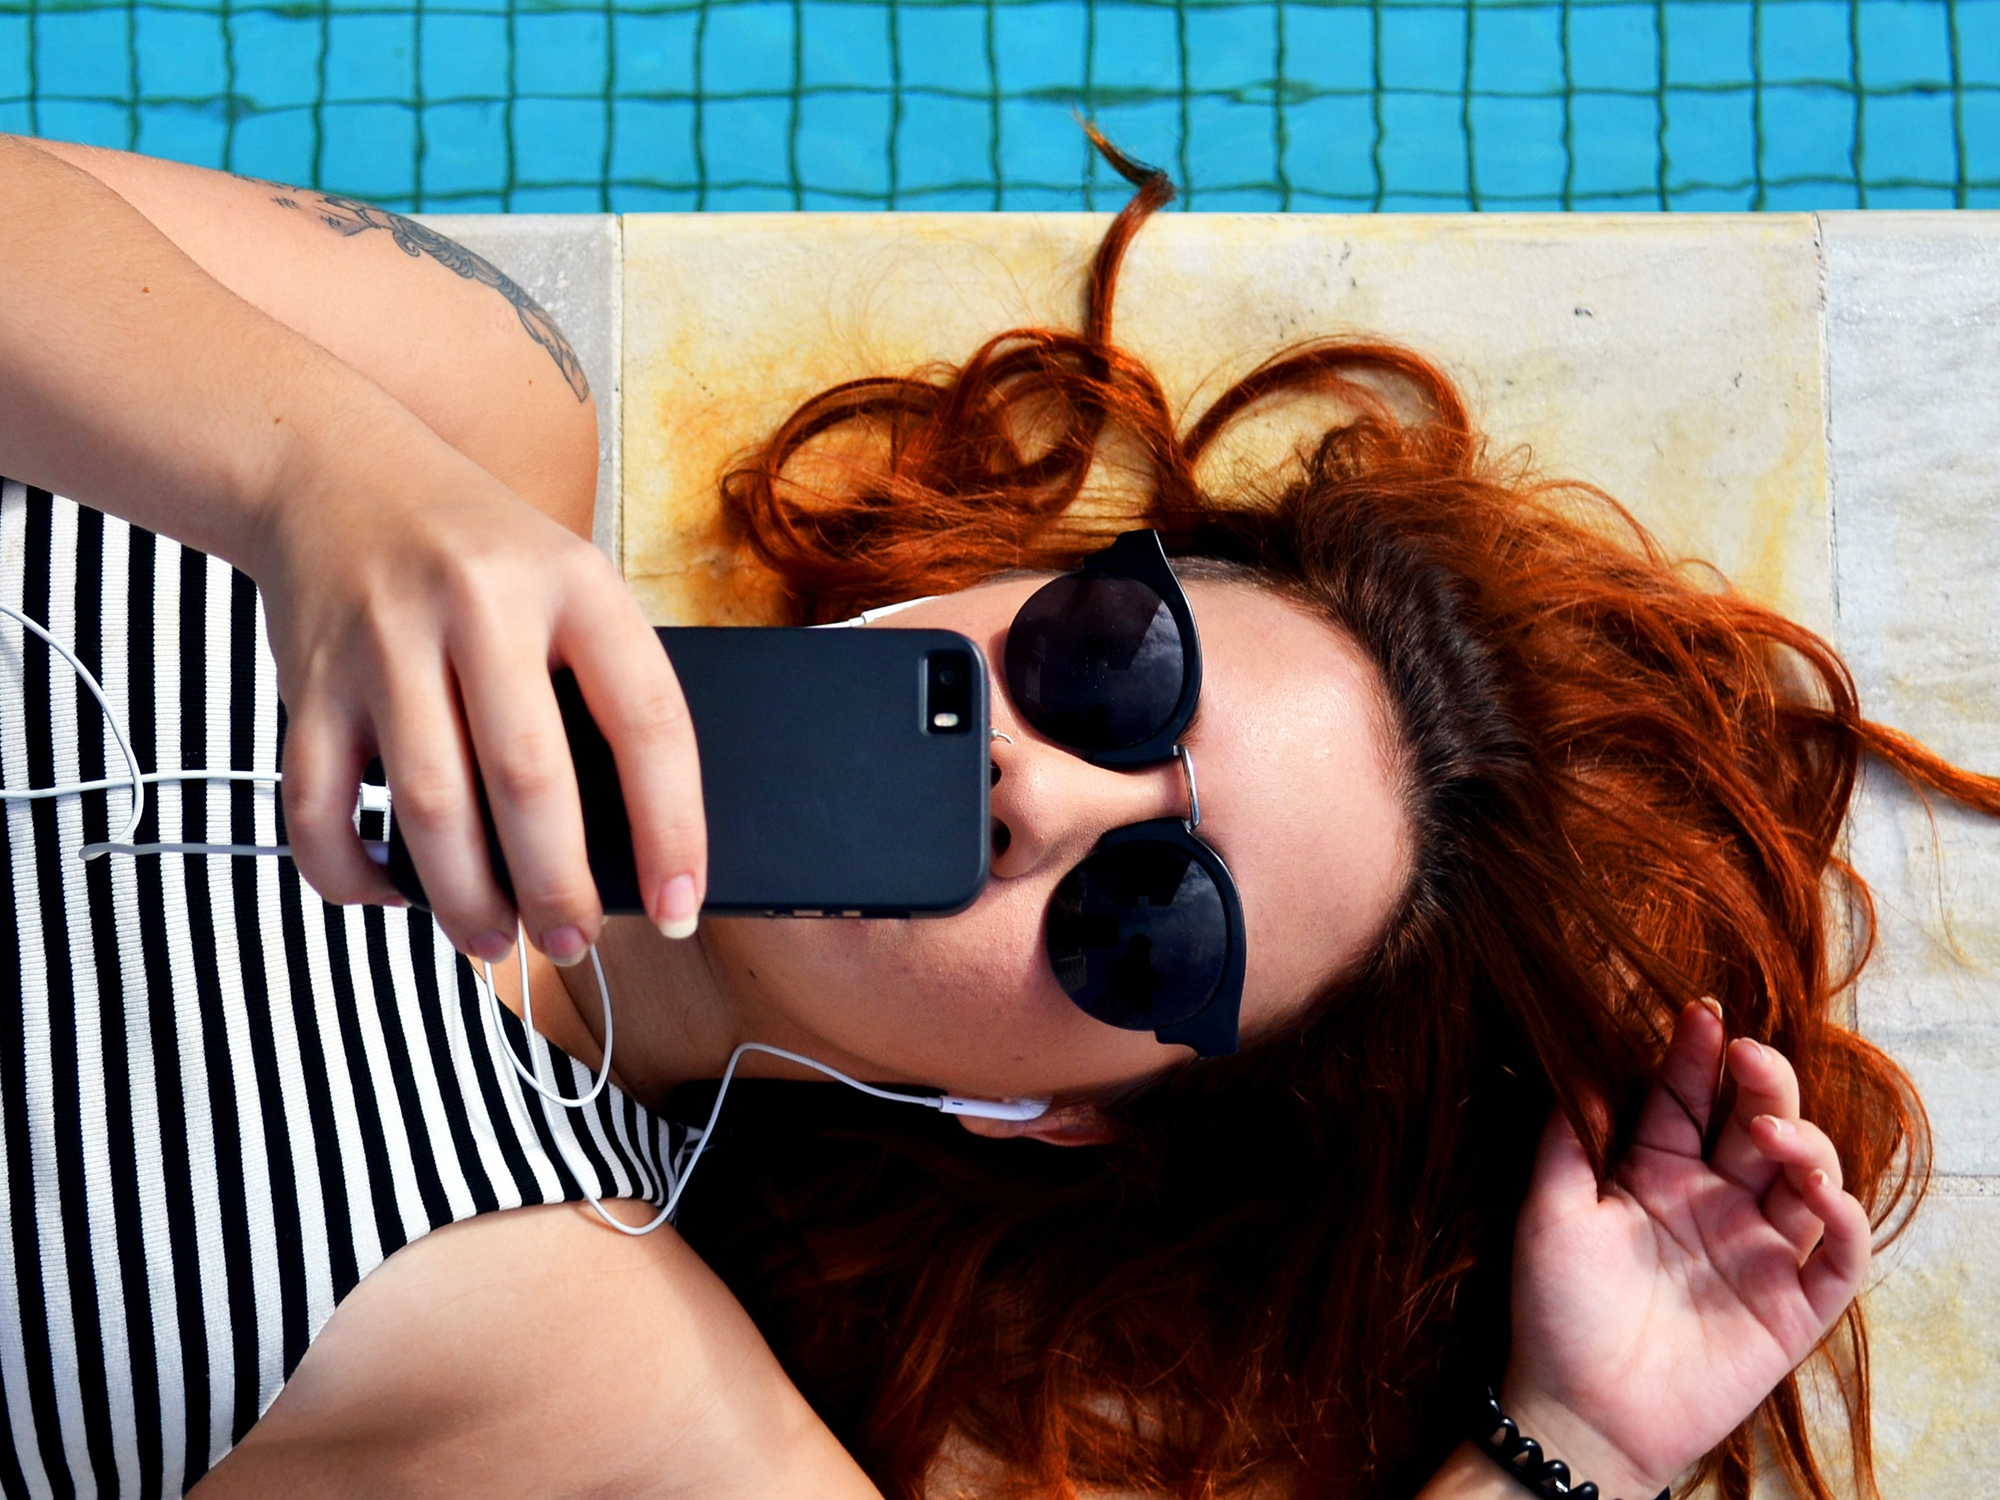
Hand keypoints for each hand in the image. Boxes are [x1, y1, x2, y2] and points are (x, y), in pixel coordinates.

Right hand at [247, 426, 705, 961]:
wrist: (334, 470)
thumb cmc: (483, 555)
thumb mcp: (568, 583)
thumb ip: (599, 688)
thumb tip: (630, 848)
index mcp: (576, 585)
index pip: (649, 722)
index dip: (674, 828)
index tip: (679, 908)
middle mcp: (482, 607)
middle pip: (531, 781)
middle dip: (559, 888)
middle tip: (576, 945)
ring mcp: (386, 642)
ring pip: (431, 808)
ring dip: (466, 900)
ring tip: (493, 941)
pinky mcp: (308, 679)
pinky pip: (319, 806)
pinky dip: (352, 872)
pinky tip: (390, 894)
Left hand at [1503, 1001, 1870, 1496]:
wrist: (1575, 1411)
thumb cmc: (1554, 1310)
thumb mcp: (1549, 1208)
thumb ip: (1567, 1136)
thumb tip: (1577, 1055)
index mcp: (1656, 1172)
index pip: (1687, 1098)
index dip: (1697, 1056)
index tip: (1699, 1015)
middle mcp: (1712, 1202)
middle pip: (1757, 1123)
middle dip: (1762, 1082)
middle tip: (1749, 1056)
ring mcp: (1756, 1251)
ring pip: (1809, 1178)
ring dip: (1805, 1143)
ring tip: (1771, 1133)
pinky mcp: (1791, 1308)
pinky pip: (1839, 1256)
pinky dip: (1844, 1219)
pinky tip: (1819, 1191)